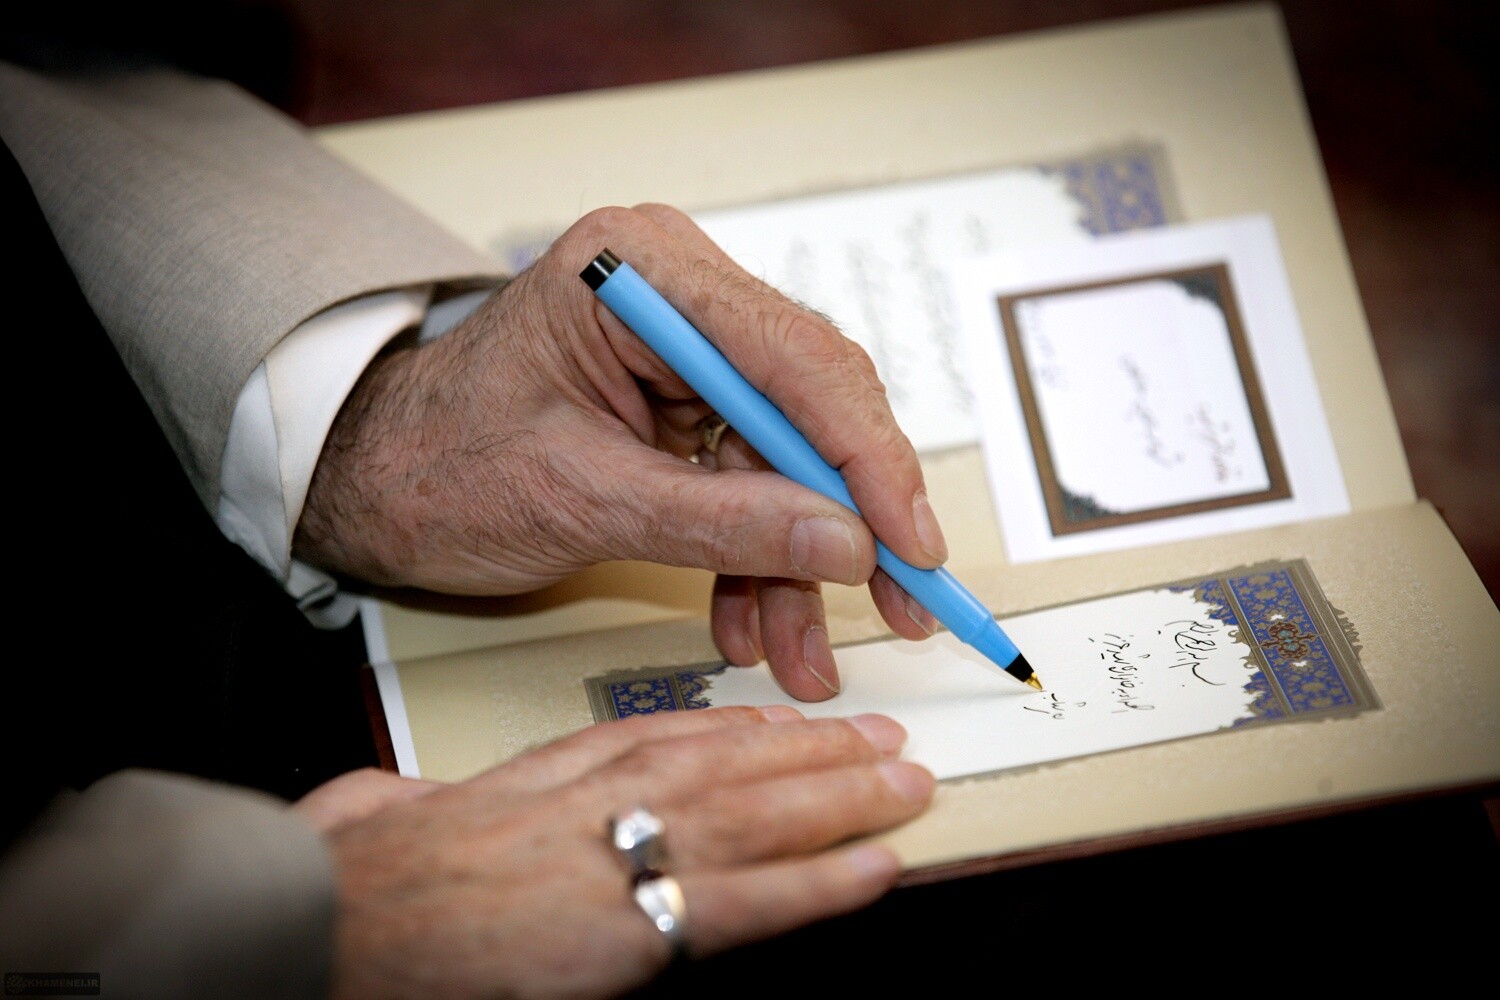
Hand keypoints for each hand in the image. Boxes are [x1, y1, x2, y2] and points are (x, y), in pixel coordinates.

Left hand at [295, 204, 945, 699]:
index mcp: (641, 273)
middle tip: (906, 600)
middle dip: (850, 521)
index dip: (867, 458)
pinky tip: (750, 624)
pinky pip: (748, 484)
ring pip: (787, 462)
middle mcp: (678, 296)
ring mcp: (684, 352)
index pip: (795, 358)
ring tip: (806, 653)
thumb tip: (851, 546)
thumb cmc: (440, 465)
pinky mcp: (683, 406)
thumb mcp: (585, 502)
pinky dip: (755, 559)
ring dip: (800, 564)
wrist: (373, 484)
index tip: (912, 543)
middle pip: (810, 408)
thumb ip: (724, 523)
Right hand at [297, 706, 934, 999]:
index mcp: (558, 768)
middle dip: (817, 753)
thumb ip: (464, 800)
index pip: (671, 734)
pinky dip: (822, 882)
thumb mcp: (414, 803)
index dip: (748, 730)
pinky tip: (877, 867)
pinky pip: (750, 902)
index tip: (795, 724)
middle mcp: (603, 798)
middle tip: (887, 742)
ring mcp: (623, 858)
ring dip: (842, 796)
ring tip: (906, 784)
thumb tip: (454, 803)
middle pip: (732, 764)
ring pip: (758, 814)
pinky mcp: (633, 931)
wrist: (330, 916)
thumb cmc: (359, 867)